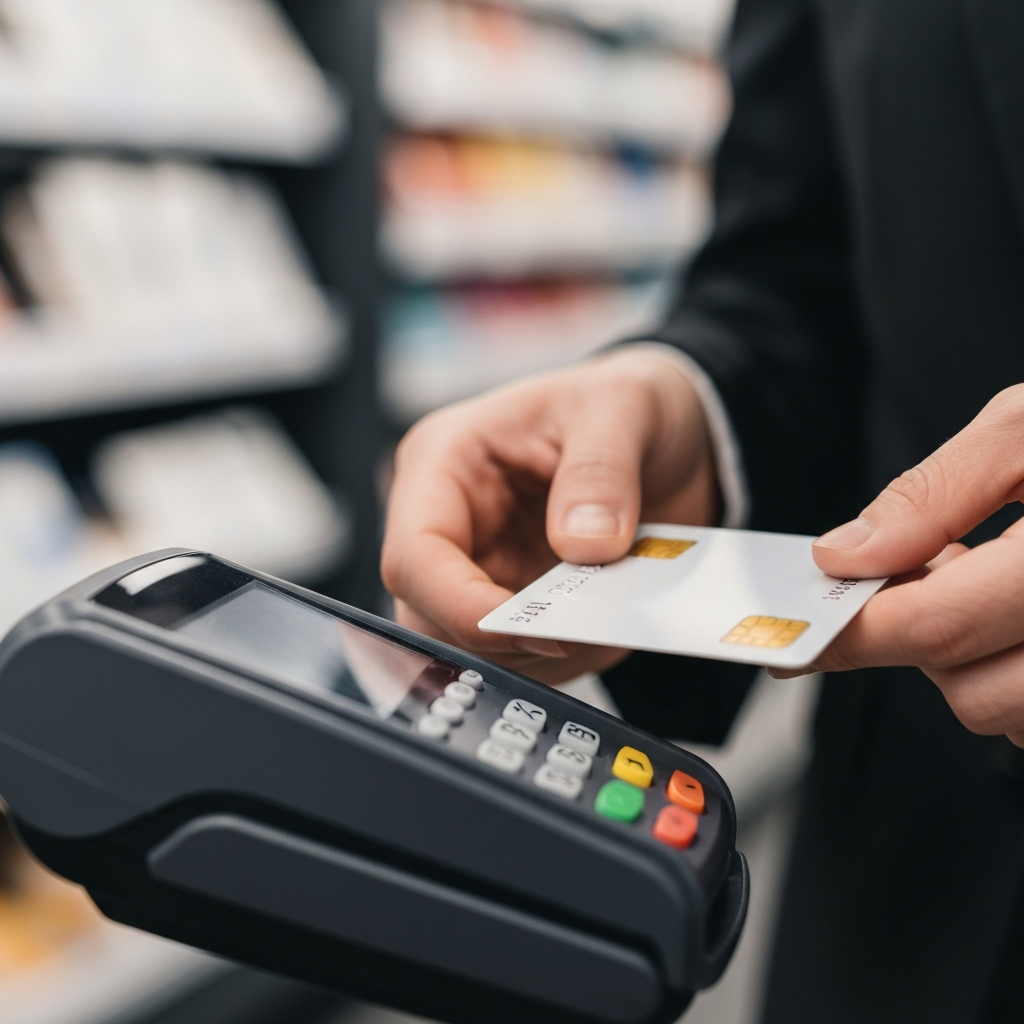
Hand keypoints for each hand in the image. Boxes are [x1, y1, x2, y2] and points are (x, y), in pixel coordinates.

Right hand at [382, 348, 719, 683]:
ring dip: (544, 649)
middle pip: (431, 616)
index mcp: (444, 463)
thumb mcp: (622, 408)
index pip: (415, 556)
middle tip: (585, 624)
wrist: (666, 435)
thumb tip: (583, 545)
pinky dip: (569, 654)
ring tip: (610, 604)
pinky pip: (524, 657)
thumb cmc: (621, 403)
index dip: (461, 605)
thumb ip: (600, 471)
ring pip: (475, 650)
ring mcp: (480, 569)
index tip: (534, 626)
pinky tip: (609, 617)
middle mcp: (451, 523)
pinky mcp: (515, 603)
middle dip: (508, 635)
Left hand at [772, 385, 1023, 745]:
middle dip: (928, 642)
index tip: (797, 637)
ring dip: (980, 663)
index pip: (939, 624)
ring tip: (1000, 585)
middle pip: (975, 693)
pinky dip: (1020, 676)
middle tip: (937, 573)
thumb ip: (936, 492)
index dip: (854, 633)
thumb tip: (846, 553)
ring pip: (1013, 717)